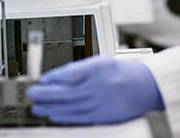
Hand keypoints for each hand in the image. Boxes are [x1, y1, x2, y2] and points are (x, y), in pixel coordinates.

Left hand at [27, 56, 163, 123]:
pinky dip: (65, 117)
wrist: (147, 86)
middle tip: (32, 93)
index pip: (71, 73)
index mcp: (100, 67)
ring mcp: (103, 102)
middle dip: (47, 93)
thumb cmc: (123, 72)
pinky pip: (81, 118)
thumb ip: (80, 69)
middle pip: (68, 91)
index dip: (53, 77)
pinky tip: (54, 116)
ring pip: (72, 106)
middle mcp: (101, 85)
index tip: (41, 80)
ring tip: (38, 107)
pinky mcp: (105, 116)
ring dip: (52, 107)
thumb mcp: (102, 62)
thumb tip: (57, 77)